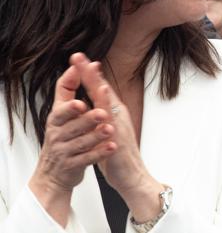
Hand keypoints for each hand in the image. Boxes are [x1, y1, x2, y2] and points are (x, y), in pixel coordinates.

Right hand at [29, 55, 115, 224]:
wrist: (54, 174)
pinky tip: (111, 147)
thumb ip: (68, 90)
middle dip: (86, 118)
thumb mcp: (61, 114)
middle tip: (100, 113)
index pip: (61, 106)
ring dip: (97, 135)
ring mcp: (64, 151)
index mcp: (56, 119)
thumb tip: (78, 65)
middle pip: (72, 125)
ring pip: (82, 142)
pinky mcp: (72, 165)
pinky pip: (87, 159)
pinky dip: (100, 153)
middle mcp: (57, 134)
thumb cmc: (62, 138)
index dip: (70, 101)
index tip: (80, 95)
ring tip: (110, 129)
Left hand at [73, 54, 162, 221]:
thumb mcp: (106, 132)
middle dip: (90, 71)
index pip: (99, 89)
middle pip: (102, 88)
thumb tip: (91, 108)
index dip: (89, 74)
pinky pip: (110, 116)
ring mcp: (119, 123)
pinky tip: (101, 92)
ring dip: (97, 81)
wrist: (132, 176)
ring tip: (89, 66)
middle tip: (78, 55)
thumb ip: (100, 119)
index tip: (79, 59)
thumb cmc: (118, 157)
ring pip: (106, 99)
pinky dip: (105, 102)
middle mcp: (117, 114)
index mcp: (113, 113)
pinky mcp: (118, 134)